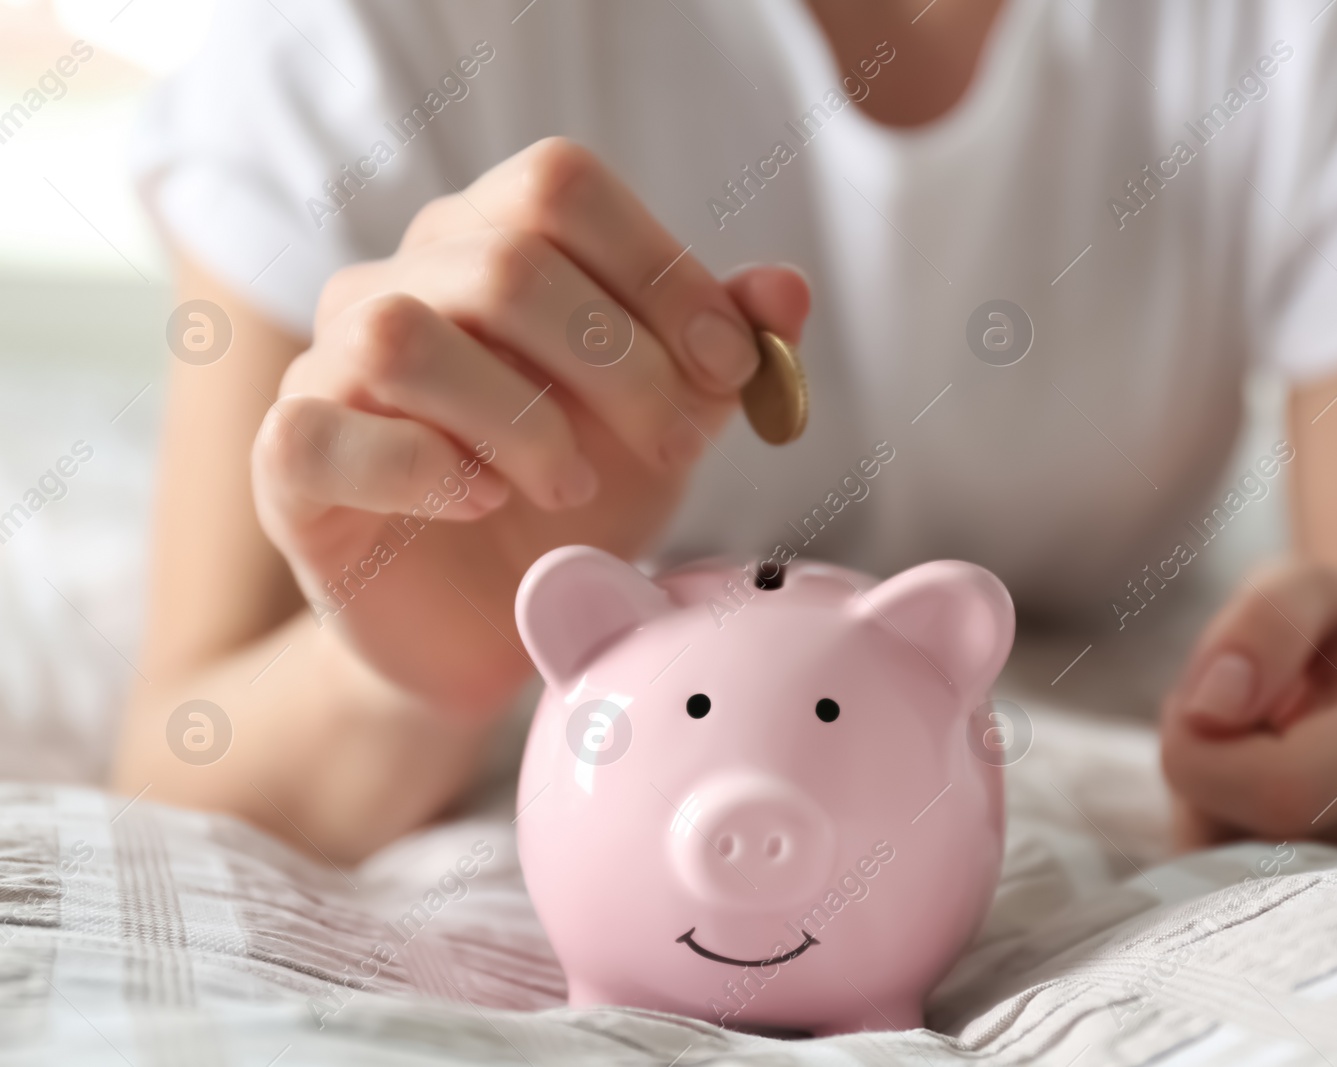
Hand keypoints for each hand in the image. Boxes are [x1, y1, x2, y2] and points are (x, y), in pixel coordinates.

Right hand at [251, 137, 808, 715]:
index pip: (559, 186)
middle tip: (671, 449)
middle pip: (503, 260)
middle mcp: (395, 283)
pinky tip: (485, 501)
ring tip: (573, 485)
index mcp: (486, 244)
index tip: (731, 366)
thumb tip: (786, 291)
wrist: (489, 624)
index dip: (659, 267)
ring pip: (405, 335)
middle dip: (619, 361)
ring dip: (524, 419)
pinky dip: (424, 469)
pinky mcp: (290, 464)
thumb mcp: (670, 419)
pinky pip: (323, 434)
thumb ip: (720, 347)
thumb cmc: (574, 500)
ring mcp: (328, 369)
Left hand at [1159, 561, 1336, 848]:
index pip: (1279, 789)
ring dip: (1210, 808)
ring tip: (1263, 757)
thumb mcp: (1308, 585)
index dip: (1202, 751)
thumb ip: (1263, 622)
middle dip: (1205, 776)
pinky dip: (1223, 843)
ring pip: (1234, 874)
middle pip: (1246, 837)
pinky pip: (1238, 901)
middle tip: (1237, 726)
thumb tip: (1211, 711)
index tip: (1204, 707)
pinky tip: (1261, 802)